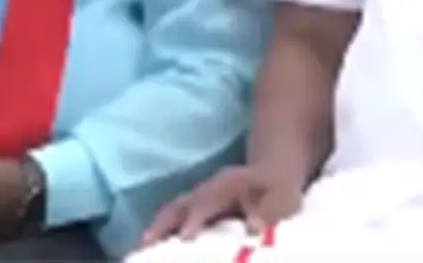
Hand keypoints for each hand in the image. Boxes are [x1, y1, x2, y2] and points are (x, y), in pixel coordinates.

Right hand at [140, 165, 302, 245]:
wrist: (274, 173)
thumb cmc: (278, 191)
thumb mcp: (281, 199)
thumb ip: (268, 211)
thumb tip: (254, 226)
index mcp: (227, 185)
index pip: (206, 201)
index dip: (196, 219)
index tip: (185, 238)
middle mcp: (209, 188)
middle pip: (181, 204)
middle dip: (164, 224)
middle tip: (145, 245)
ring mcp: (200, 196)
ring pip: (174, 210)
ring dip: (158, 227)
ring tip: (141, 248)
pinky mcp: (197, 206)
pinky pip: (175, 215)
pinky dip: (162, 228)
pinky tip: (151, 246)